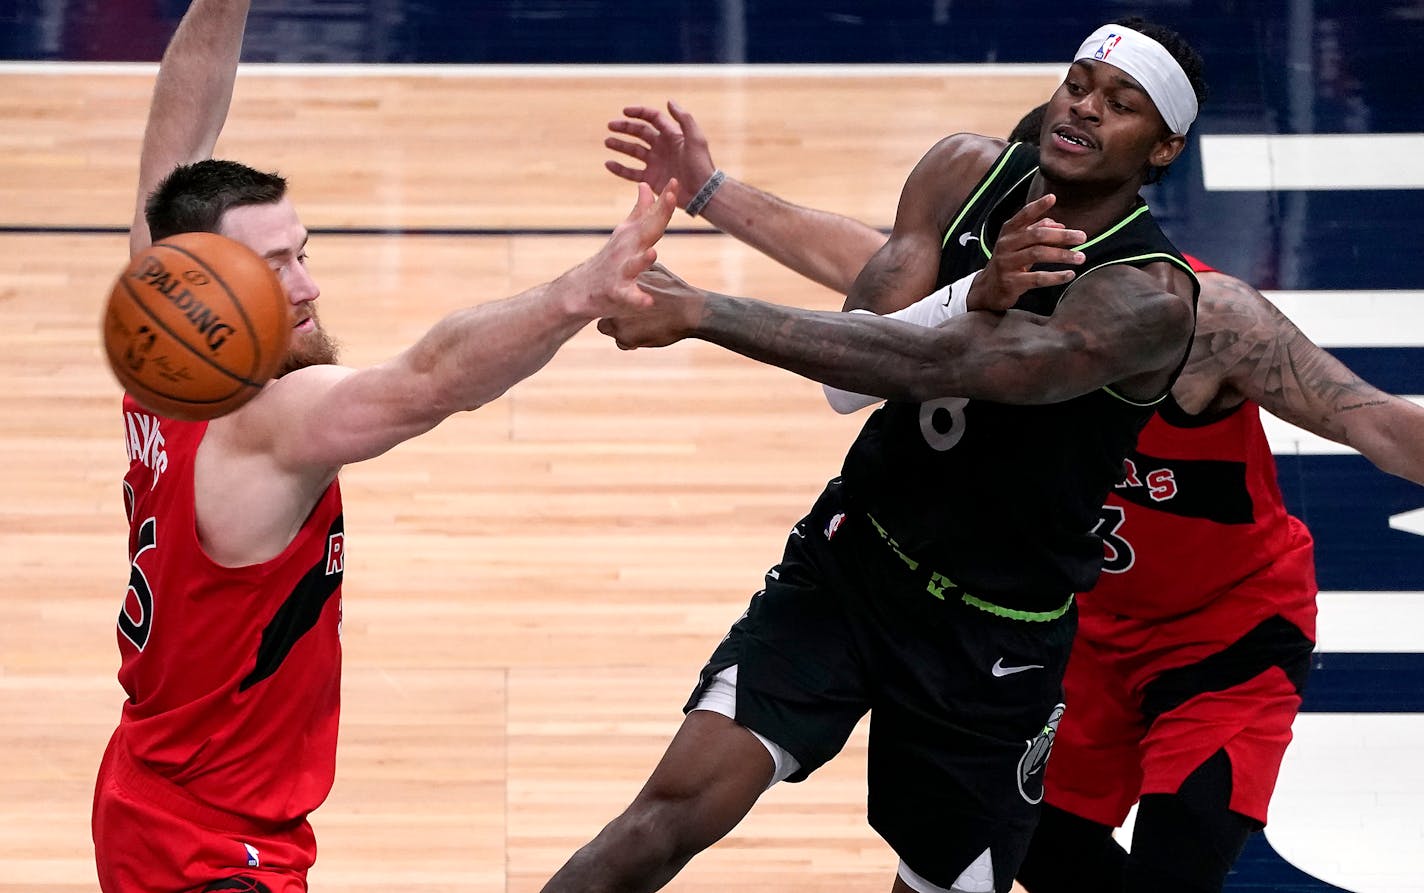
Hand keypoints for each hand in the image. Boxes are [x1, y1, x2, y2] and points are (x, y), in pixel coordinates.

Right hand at [573, 180, 678, 317]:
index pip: (652, 214)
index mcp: (633, 235)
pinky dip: (637, 299)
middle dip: (659, 214)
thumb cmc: (611, 260)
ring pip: (634, 264)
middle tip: (670, 197)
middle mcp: (627, 248)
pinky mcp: (617, 292)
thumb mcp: (626, 233)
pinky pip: (628, 296)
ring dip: (643, 259)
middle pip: (646, 230)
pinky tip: (647, 301)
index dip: (665, 199)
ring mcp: (621, 270)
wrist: (581, 289)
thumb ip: (640, 211)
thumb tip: (647, 185)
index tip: (675, 180)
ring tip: (652, 253)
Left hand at [596, 263, 704, 348]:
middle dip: (614, 316)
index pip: (605, 294)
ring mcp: (618, 320)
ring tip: (641, 328)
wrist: (690, 310)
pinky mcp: (626, 337)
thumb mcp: (656, 272)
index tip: (624, 305)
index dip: (614, 301)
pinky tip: (647, 336)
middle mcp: (615, 300)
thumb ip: (641, 272)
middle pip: (603, 313)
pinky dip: (633, 342)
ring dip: (622, 331)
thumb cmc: (676, 290)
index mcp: (621, 284)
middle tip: (631, 318)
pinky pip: (622, 344)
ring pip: (609, 330)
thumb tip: (640, 266)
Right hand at [605, 100, 716, 210]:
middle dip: (625, 127)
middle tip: (610, 126)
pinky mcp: (651, 179)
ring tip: (608, 142)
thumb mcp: (695, 139)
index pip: (652, 119)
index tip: (625, 111)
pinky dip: (619, 169)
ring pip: (633, 151)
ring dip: (620, 145)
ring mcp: (655, 163)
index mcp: (671, 135)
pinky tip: (608, 164)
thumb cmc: (701, 165)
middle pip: (639, 132)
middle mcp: (661, 147)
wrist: (702, 193)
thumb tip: (669, 101)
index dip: (639, 112)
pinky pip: (631, 173)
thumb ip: (684, 119)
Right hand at [967, 193, 1085, 311]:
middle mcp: (1005, 245)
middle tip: (1082, 237)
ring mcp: (1006, 263)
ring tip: (1081, 257)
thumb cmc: (1009, 262)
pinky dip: (1056, 277)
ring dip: (1062, 255)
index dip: (1037, 206)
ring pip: (1037, 254)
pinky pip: (1037, 278)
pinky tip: (1070, 274)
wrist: (988, 289)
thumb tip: (1060, 225)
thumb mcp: (1020, 244)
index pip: (1023, 216)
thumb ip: (1037, 231)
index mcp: (1008, 232)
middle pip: (1036, 235)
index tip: (1053, 198)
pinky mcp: (1011, 282)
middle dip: (1062, 236)